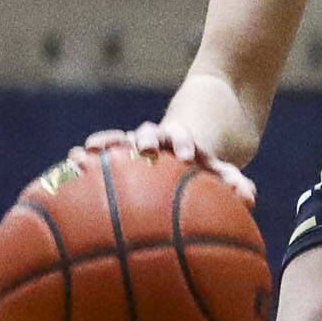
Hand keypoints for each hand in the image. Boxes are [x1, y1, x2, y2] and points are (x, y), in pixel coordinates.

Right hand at [72, 124, 256, 205]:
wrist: (202, 122)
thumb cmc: (210, 161)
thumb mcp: (224, 169)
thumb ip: (234, 183)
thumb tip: (249, 198)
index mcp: (188, 143)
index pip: (187, 140)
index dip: (186, 145)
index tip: (186, 155)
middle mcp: (163, 140)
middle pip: (154, 134)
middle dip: (147, 140)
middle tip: (145, 148)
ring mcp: (143, 144)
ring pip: (125, 138)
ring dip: (113, 142)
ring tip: (87, 150)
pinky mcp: (128, 150)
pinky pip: (108, 151)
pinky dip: (94, 152)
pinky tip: (71, 158)